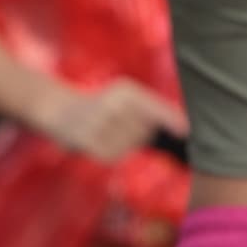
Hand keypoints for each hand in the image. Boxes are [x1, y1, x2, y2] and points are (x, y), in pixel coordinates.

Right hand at [34, 75, 184, 162]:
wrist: (60, 110)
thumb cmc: (105, 106)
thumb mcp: (127, 99)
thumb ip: (155, 111)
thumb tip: (184, 130)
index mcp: (126, 91)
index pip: (154, 107)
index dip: (171, 121)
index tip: (185, 133)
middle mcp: (112, 104)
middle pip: (146, 132)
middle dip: (141, 134)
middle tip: (121, 125)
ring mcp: (99, 123)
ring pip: (130, 145)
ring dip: (126, 143)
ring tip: (109, 131)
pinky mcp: (88, 142)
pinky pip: (114, 155)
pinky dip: (112, 152)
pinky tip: (100, 140)